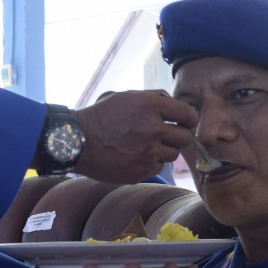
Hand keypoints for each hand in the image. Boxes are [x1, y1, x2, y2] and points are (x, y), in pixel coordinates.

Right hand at [72, 91, 195, 183]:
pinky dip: (151, 163)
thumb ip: (154, 98)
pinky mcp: (142, 171)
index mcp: (150, 106)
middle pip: (185, 138)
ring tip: (146, 146)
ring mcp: (148, 152)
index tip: (185, 122)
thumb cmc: (102, 117)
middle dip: (178, 136)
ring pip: (173, 154)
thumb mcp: (127, 97)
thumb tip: (176, 103)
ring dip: (164, 150)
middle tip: (168, 136)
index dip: (189, 119)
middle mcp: (153, 128)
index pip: (188, 114)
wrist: (79, 142)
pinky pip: (158, 167)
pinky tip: (136, 156)